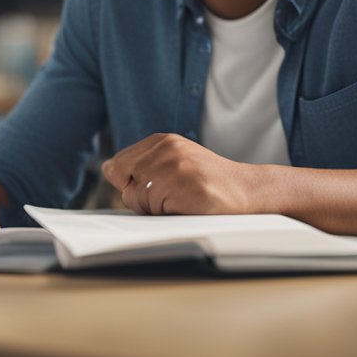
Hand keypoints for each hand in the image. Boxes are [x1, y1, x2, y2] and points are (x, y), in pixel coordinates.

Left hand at [101, 133, 258, 215]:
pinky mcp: (186, 184)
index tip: (154, 188)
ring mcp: (176, 165)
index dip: (130, 185)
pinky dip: (169, 215)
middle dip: (142, 200)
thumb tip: (108, 169)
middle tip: (174, 197)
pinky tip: (190, 205)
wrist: (248, 190)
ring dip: (157, 210)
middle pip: (125, 184)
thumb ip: (142, 166)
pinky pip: (156, 209)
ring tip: (184, 200)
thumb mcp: (174, 163)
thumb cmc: (208, 184)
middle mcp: (165, 148)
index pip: (116, 166)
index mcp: (160, 141)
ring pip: (138, 199)